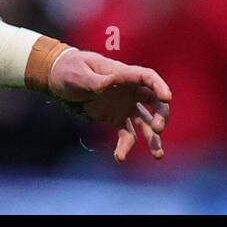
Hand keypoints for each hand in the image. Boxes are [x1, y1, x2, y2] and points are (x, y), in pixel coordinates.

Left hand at [47, 49, 171, 161]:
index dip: (159, 86)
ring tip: (158, 155)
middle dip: (161, 115)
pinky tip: (120, 157)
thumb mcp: (79, 73)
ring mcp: (124, 105)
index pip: (147, 77)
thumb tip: (109, 83)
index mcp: (122, 74)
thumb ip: (94, 80)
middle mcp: (129, 90)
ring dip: (152, 138)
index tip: (167, 98)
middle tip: (158, 129)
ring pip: (145, 122)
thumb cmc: (70, 69)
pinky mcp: (116, 119)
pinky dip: (125, 146)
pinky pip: (126, 134)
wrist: (60, 78)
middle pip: (154, 101)